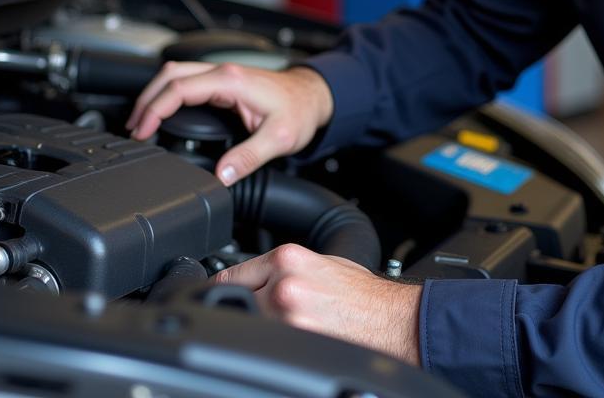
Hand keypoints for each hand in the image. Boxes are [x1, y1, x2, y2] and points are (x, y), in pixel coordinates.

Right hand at [126, 62, 333, 183]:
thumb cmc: (300, 110)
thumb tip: (222, 175)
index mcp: (231, 81)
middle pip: (170, 74)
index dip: (154, 109)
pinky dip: (168, 94)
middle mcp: (224, 73)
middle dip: (145, 99)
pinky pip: (187, 81)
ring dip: (154, 94)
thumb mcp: (280, 138)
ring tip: (140, 122)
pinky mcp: (224, 82)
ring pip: (176, 74)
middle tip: (132, 129)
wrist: (314, 96)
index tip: (141, 131)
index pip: (179, 88)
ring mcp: (223, 75)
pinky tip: (163, 113)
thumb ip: (250, 156)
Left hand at [216, 244, 421, 363]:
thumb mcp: (320, 263)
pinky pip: (265, 345)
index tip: (213, 295)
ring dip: (257, 328)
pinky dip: (269, 345)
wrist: (390, 319)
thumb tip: (252, 281)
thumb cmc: (362, 294)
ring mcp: (284, 317)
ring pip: (249, 325)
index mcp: (287, 258)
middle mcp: (282, 284)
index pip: (230, 273)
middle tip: (257, 314)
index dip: (221, 287)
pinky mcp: (293, 344)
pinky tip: (285, 343)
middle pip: (235, 301)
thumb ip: (283, 269)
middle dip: (243, 307)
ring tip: (281, 328)